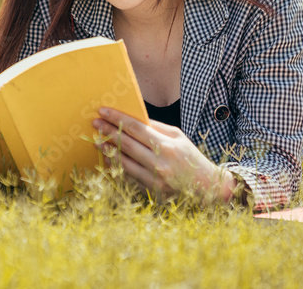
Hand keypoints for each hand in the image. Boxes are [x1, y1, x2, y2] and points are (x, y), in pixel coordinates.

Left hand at [92, 107, 238, 204]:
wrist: (207, 188)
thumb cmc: (191, 157)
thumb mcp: (178, 137)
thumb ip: (156, 127)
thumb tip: (134, 118)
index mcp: (167, 146)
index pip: (136, 128)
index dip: (118, 118)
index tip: (103, 111)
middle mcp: (159, 164)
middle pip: (127, 144)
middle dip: (108, 132)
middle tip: (95, 124)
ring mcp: (154, 180)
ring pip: (124, 162)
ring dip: (108, 150)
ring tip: (97, 141)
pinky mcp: (151, 191)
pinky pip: (128, 176)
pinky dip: (117, 166)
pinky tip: (108, 158)